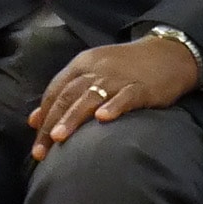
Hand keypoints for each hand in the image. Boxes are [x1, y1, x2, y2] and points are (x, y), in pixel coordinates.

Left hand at [28, 37, 200, 160]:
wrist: (168, 53)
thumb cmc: (126, 68)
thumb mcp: (92, 72)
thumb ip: (65, 93)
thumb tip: (34, 120)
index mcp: (82, 64)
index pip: (56, 91)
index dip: (44, 117)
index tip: (36, 143)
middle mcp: (96, 69)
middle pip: (68, 96)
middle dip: (52, 123)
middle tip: (41, 150)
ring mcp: (119, 78)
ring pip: (91, 97)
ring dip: (73, 117)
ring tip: (59, 137)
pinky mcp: (141, 87)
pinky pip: (125, 97)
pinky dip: (113, 106)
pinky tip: (103, 119)